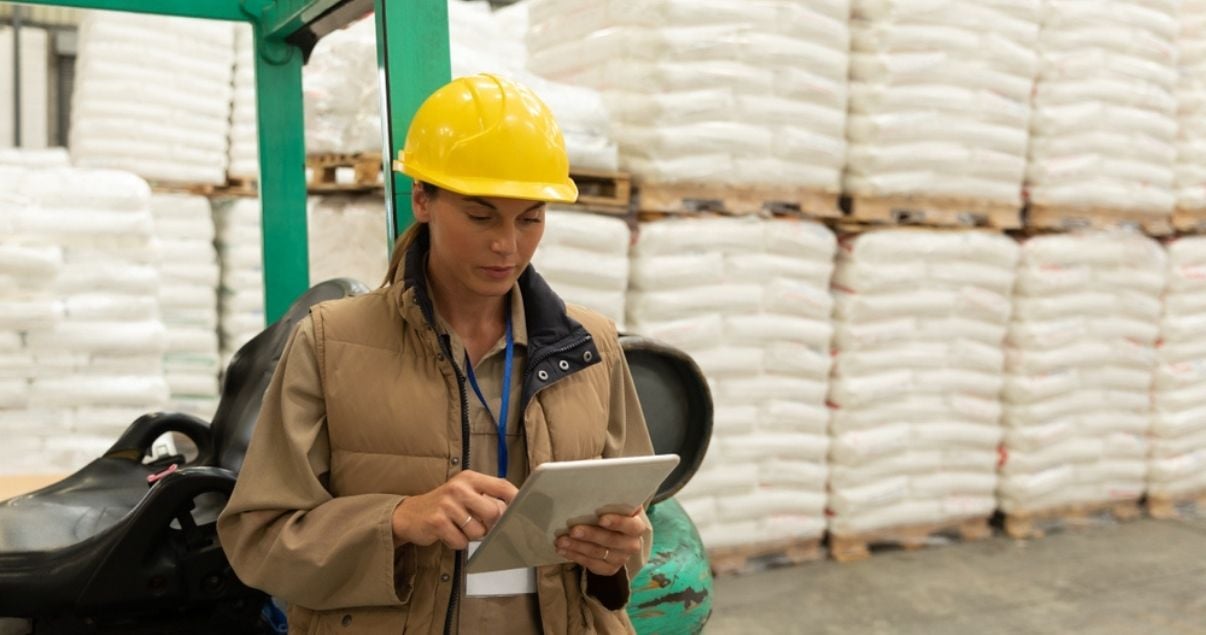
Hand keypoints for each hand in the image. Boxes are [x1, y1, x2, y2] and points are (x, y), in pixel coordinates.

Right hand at [391, 470, 516, 549]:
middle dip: (490, 525)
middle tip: (478, 525)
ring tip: (459, 527)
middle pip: (493, 512)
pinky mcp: (437, 522)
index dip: (516, 499)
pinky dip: (457, 542)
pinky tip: (448, 533)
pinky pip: (460, 541)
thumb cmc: (444, 505)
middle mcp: (459, 488)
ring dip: (471, 536)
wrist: (409, 514)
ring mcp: (447, 504)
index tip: (523, 509)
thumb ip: (486, 498)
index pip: (501, 485)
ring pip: (478, 531)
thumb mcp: (464, 493)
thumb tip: (512, 511)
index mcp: (470, 478)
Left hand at [554, 511, 646, 575]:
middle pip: (611, 540)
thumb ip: (609, 502)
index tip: (600, 519)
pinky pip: (591, 564)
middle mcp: (632, 544)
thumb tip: (591, 489)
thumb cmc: (611, 514)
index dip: (617, 522)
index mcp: (636, 525)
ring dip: (577, 546)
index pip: (630, 525)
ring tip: (561, 541)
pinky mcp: (609, 569)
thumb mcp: (614, 507)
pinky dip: (575, 556)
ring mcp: (621, 558)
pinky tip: (562, 550)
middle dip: (590, 535)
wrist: (615, 534)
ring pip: (597, 553)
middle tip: (573, 530)